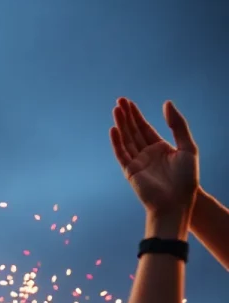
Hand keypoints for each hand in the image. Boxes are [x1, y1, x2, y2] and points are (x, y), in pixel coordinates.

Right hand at [110, 98, 198, 236]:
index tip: (128, 102)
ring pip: (126, 139)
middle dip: (126, 116)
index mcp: (160, 148)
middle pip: (133, 131)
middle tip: (119, 100)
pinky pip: (121, 153)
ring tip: (115, 109)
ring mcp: (137, 162)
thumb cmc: (186, 178)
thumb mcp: (188, 147)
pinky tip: (113, 129)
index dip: (137, 115)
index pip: (145, 128)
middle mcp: (146, 154)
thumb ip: (178, 125)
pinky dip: (117, 142)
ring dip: (120, 124)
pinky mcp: (130, 171)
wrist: (177, 202)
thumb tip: (166, 103)